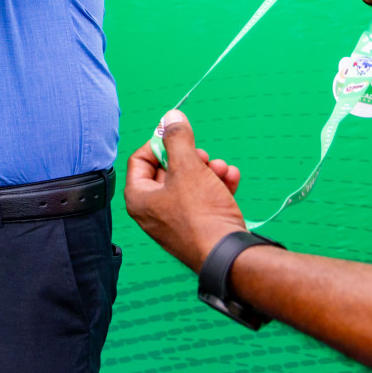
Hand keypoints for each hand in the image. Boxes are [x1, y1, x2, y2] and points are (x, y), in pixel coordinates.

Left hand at [124, 110, 245, 271]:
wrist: (230, 255)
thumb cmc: (201, 213)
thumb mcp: (188, 167)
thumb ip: (177, 139)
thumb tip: (170, 116)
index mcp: (139, 198)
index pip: (140, 160)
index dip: (159, 143)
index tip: (178, 135)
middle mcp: (153, 212)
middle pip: (167, 172)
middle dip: (191, 158)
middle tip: (204, 156)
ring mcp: (176, 222)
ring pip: (190, 185)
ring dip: (209, 171)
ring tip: (223, 168)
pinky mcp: (198, 229)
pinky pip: (204, 201)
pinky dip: (217, 187)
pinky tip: (232, 178)